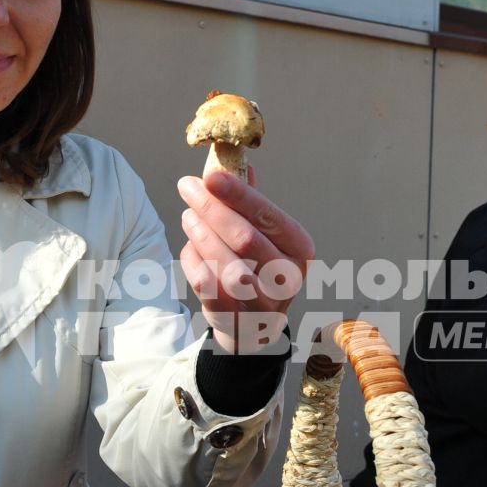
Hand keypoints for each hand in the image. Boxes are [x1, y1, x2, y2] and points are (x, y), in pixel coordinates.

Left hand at [175, 170, 313, 352]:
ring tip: (188, 216)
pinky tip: (190, 246)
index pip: (268, 216)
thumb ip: (251, 202)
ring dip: (201, 235)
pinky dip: (194, 262)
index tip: (210, 176)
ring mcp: (264, 303)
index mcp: (300, 248)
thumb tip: (235, 162)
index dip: (238, 194)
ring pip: (225, 264)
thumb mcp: (264, 233)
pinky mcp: (236, 319)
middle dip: (212, 209)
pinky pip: (207, 286)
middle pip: (245, 238)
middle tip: (187, 187)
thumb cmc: (258, 266)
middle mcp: (288, 277)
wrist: (256, 323)